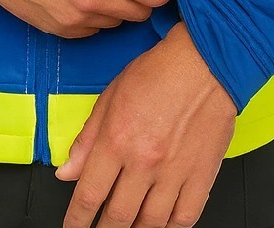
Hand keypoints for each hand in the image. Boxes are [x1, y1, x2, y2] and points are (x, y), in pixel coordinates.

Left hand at [54, 21, 237, 227]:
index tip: (73, 227)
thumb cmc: (160, 72)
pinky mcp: (201, 175)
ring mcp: (174, 172)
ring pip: (150, 224)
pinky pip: (184, 218)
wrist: (206, 62)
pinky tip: (161, 225)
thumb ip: (87, 138)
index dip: (77, 220)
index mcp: (117, 139)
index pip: (89, 195)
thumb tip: (67, 171)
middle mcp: (144, 161)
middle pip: (117, 217)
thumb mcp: (111, 95)